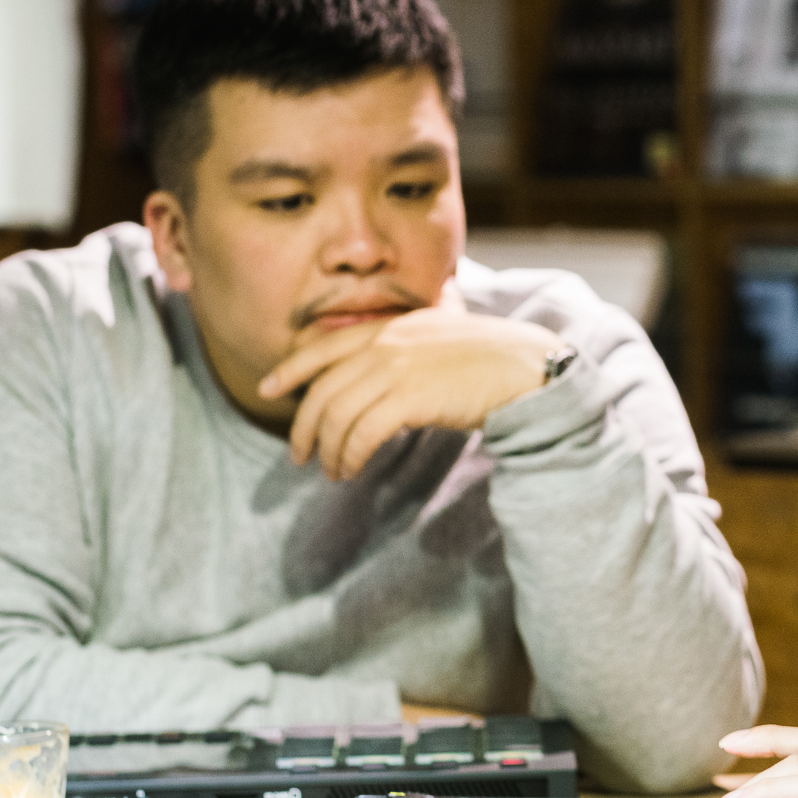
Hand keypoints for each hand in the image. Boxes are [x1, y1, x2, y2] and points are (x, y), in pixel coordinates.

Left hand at [259, 305, 563, 479]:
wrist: (528, 368)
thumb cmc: (493, 362)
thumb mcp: (440, 342)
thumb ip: (405, 354)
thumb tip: (377, 387)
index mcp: (392, 327)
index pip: (324, 345)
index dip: (290, 368)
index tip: (269, 388)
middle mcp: (387, 342)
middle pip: (324, 388)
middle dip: (304, 426)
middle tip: (300, 454)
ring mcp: (398, 368)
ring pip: (338, 414)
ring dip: (328, 449)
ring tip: (332, 470)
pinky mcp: (411, 398)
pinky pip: (362, 433)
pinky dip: (350, 455)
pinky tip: (352, 469)